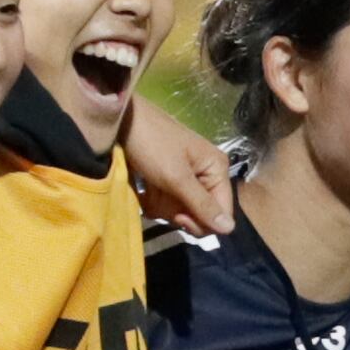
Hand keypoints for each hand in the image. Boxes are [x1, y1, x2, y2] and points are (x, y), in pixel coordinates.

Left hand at [121, 99, 232, 236]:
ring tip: (148, 191)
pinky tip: (144, 190)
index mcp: (217, 170)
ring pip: (182, 210)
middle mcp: (207, 174)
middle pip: (201, 214)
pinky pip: (169, 202)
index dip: (201, 222)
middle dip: (178, 212)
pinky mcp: (171, 178)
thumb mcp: (176, 177)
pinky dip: (155, 200)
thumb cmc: (151, 144)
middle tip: (160, 199)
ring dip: (162, 206)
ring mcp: (188, 177)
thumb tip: (229, 229)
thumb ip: (202, 204)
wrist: (120, 120)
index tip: (178, 217)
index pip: (221, 212)